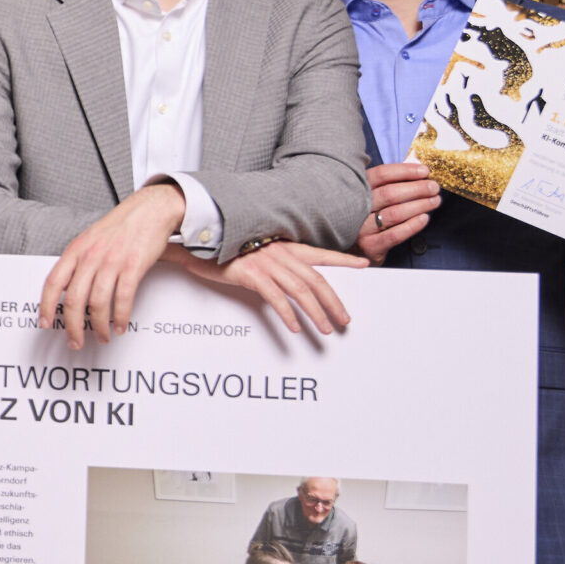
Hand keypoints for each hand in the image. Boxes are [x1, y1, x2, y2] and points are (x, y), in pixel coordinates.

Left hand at [37, 184, 184, 346]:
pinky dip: (120, 317)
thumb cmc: (119, 227)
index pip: (53, 282)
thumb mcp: (89, 240)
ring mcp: (111, 261)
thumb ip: (77, 262)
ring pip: (97, 303)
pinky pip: (122, 298)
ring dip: (98, 326)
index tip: (45, 323)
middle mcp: (90, 256)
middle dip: (73, 326)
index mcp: (75, 250)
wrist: (148, 209)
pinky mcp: (132, 266)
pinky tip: (120, 326)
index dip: (46, 306)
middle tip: (75, 341)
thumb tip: (66, 289)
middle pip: (74, 300)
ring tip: (102, 337)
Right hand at [182, 241, 364, 336]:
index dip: (344, 259)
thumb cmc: (224, 243)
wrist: (200, 233)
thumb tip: (283, 272)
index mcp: (284, 245)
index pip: (321, 253)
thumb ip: (271, 257)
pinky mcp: (251, 274)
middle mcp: (280, 253)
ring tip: (325, 329)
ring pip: (302, 291)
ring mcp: (267, 263)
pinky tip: (294, 327)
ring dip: (316, 312)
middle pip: (317, 279)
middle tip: (345, 320)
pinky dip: (288, 314)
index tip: (364, 264)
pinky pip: (276, 298)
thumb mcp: (253, 247)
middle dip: (334, 301)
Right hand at [358, 161, 439, 263]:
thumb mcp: (371, 197)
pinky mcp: (370, 245)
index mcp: (356, 190)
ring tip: (434, 201)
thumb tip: (419, 171)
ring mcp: (361, 228)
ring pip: (394, 213)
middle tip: (434, 187)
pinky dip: (412, 225)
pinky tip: (424, 218)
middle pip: (389, 193)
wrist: (356, 249)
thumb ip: (389, 183)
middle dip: (417, 188)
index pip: (381, 174)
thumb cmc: (368, 217)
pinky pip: (395, 235)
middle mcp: (355, 208)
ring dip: (419, 206)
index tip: (424, 171)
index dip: (404, 171)